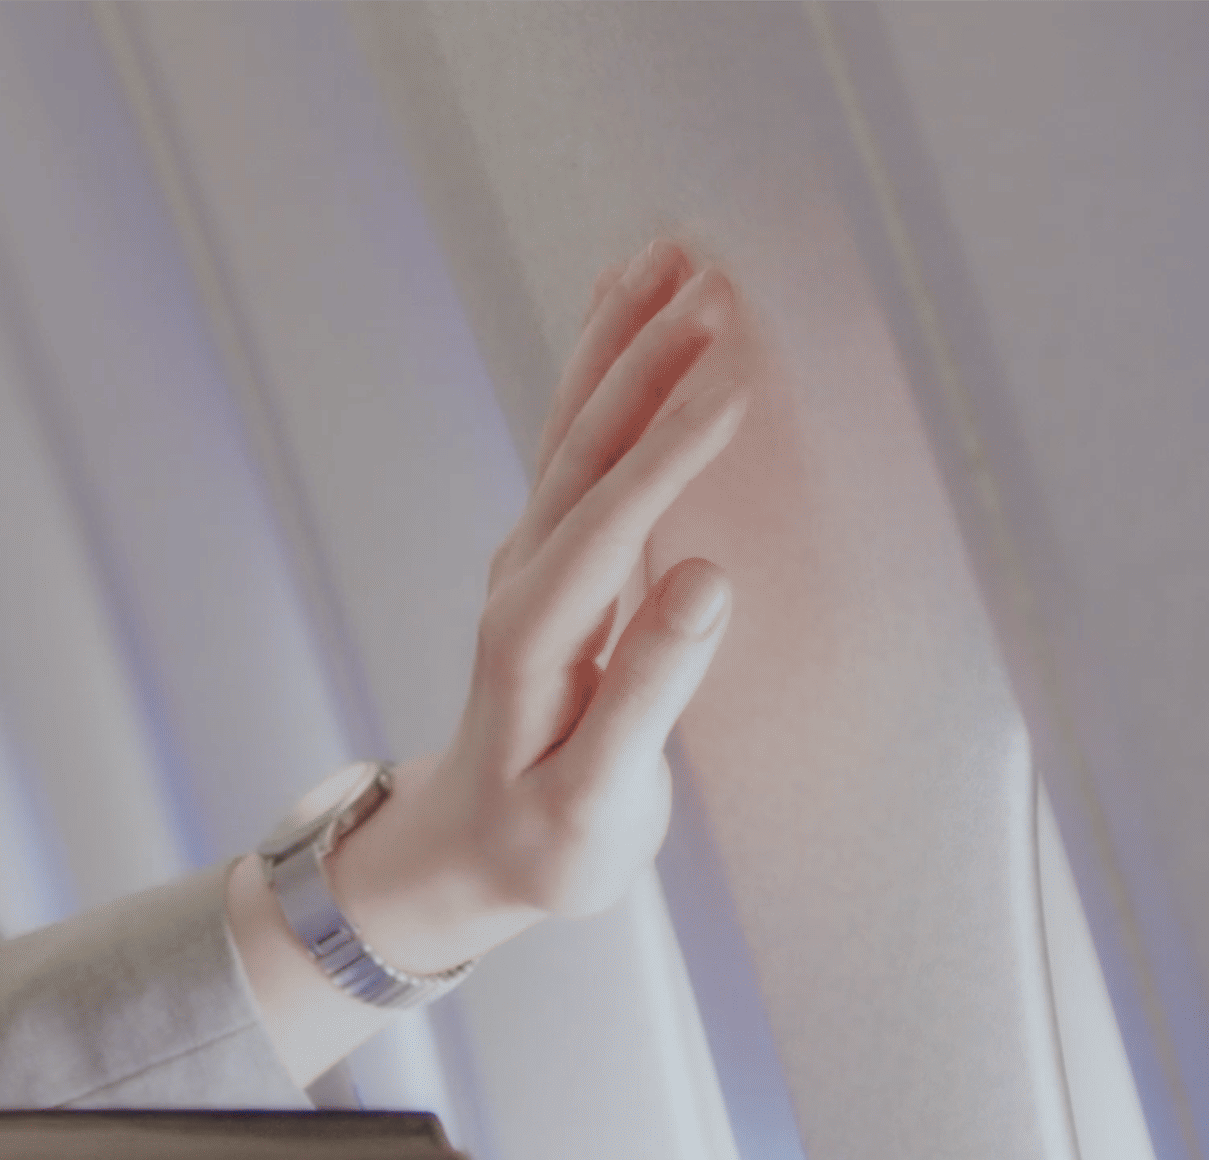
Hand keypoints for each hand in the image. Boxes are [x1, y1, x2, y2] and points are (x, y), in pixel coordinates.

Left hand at [322, 238, 749, 974]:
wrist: (470, 855)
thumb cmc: (545, 844)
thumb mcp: (595, 799)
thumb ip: (646, 695)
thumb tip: (705, 580)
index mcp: (535, 636)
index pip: (611, 520)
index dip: (672, 449)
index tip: (737, 379)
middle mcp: (522, 580)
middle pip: (583, 450)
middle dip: (645, 359)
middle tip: (713, 277)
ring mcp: (531, 562)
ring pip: (573, 431)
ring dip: (619, 342)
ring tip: (671, 254)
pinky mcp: (550, 559)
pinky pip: (577, 446)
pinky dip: (602, 372)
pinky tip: (625, 315)